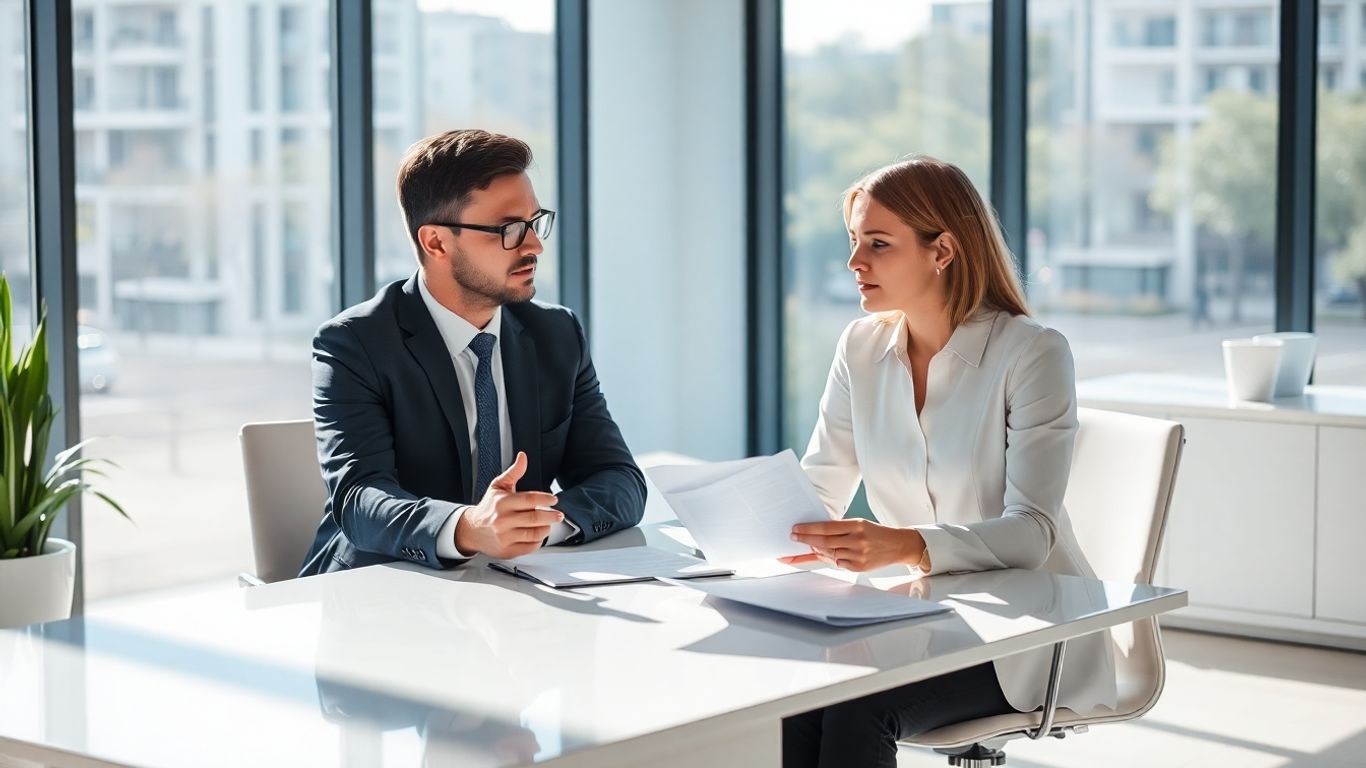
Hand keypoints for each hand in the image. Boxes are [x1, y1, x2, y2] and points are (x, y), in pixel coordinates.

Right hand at [454, 452, 562, 558]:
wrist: (471, 530)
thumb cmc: (488, 507)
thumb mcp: (498, 487)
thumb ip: (514, 472)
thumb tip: (523, 457)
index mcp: (502, 503)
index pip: (530, 500)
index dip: (545, 499)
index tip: (553, 499)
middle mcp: (503, 520)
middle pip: (535, 518)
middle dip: (551, 516)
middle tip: (559, 515)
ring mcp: (505, 537)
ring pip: (534, 534)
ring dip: (546, 528)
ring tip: (548, 524)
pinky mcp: (507, 550)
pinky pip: (530, 547)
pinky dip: (538, 541)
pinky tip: (538, 535)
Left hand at [779, 519, 924, 571]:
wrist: (898, 545)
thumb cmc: (875, 533)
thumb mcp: (859, 524)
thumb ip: (839, 529)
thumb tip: (814, 533)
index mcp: (857, 525)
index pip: (826, 527)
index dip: (808, 529)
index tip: (796, 529)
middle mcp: (858, 540)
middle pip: (824, 542)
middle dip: (805, 540)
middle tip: (792, 537)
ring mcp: (858, 555)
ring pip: (829, 554)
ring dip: (815, 550)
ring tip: (806, 546)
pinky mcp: (859, 567)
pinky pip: (837, 563)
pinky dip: (829, 559)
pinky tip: (822, 555)